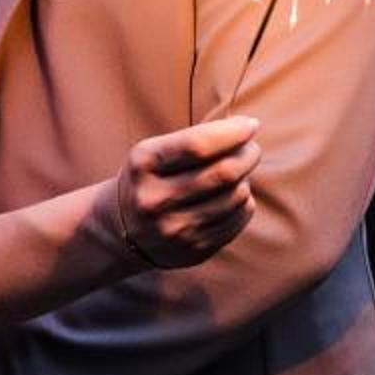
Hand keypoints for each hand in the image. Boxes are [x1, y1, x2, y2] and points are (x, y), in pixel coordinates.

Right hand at [112, 116, 260, 268]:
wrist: (122, 229)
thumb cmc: (149, 177)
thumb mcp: (153, 152)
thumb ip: (194, 140)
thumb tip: (247, 130)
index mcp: (144, 165)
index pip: (197, 145)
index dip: (231, 133)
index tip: (250, 124)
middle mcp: (156, 199)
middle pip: (223, 173)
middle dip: (247, 155)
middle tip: (252, 149)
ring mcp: (174, 229)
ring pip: (235, 197)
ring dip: (246, 179)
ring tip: (237, 174)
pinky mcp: (193, 250)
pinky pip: (237, 220)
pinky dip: (244, 203)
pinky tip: (234, 197)